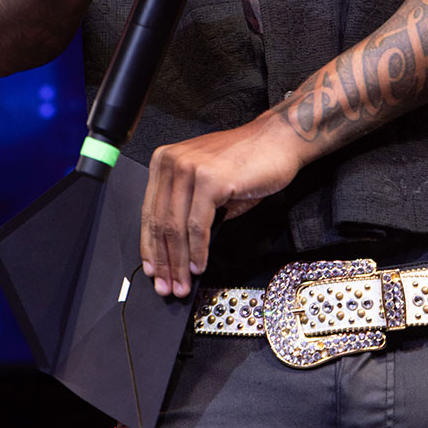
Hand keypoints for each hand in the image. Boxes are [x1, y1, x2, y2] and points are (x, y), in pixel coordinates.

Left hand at [139, 114, 305, 297]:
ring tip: (183, 284)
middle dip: (163, 261)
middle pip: (160, 222)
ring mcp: (190, 168)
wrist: (277, 141)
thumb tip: (177, 250)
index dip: (149, 246)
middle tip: (167, 286)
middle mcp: (172, 161)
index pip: (149, 211)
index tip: (153, 270)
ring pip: (176, 227)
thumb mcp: (207, 183)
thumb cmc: (246, 162)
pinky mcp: (210, 180)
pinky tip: (199, 266)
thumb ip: (188, 209)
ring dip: (179, 262)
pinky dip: (197, 252)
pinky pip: (198, 226)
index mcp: (165, 160)